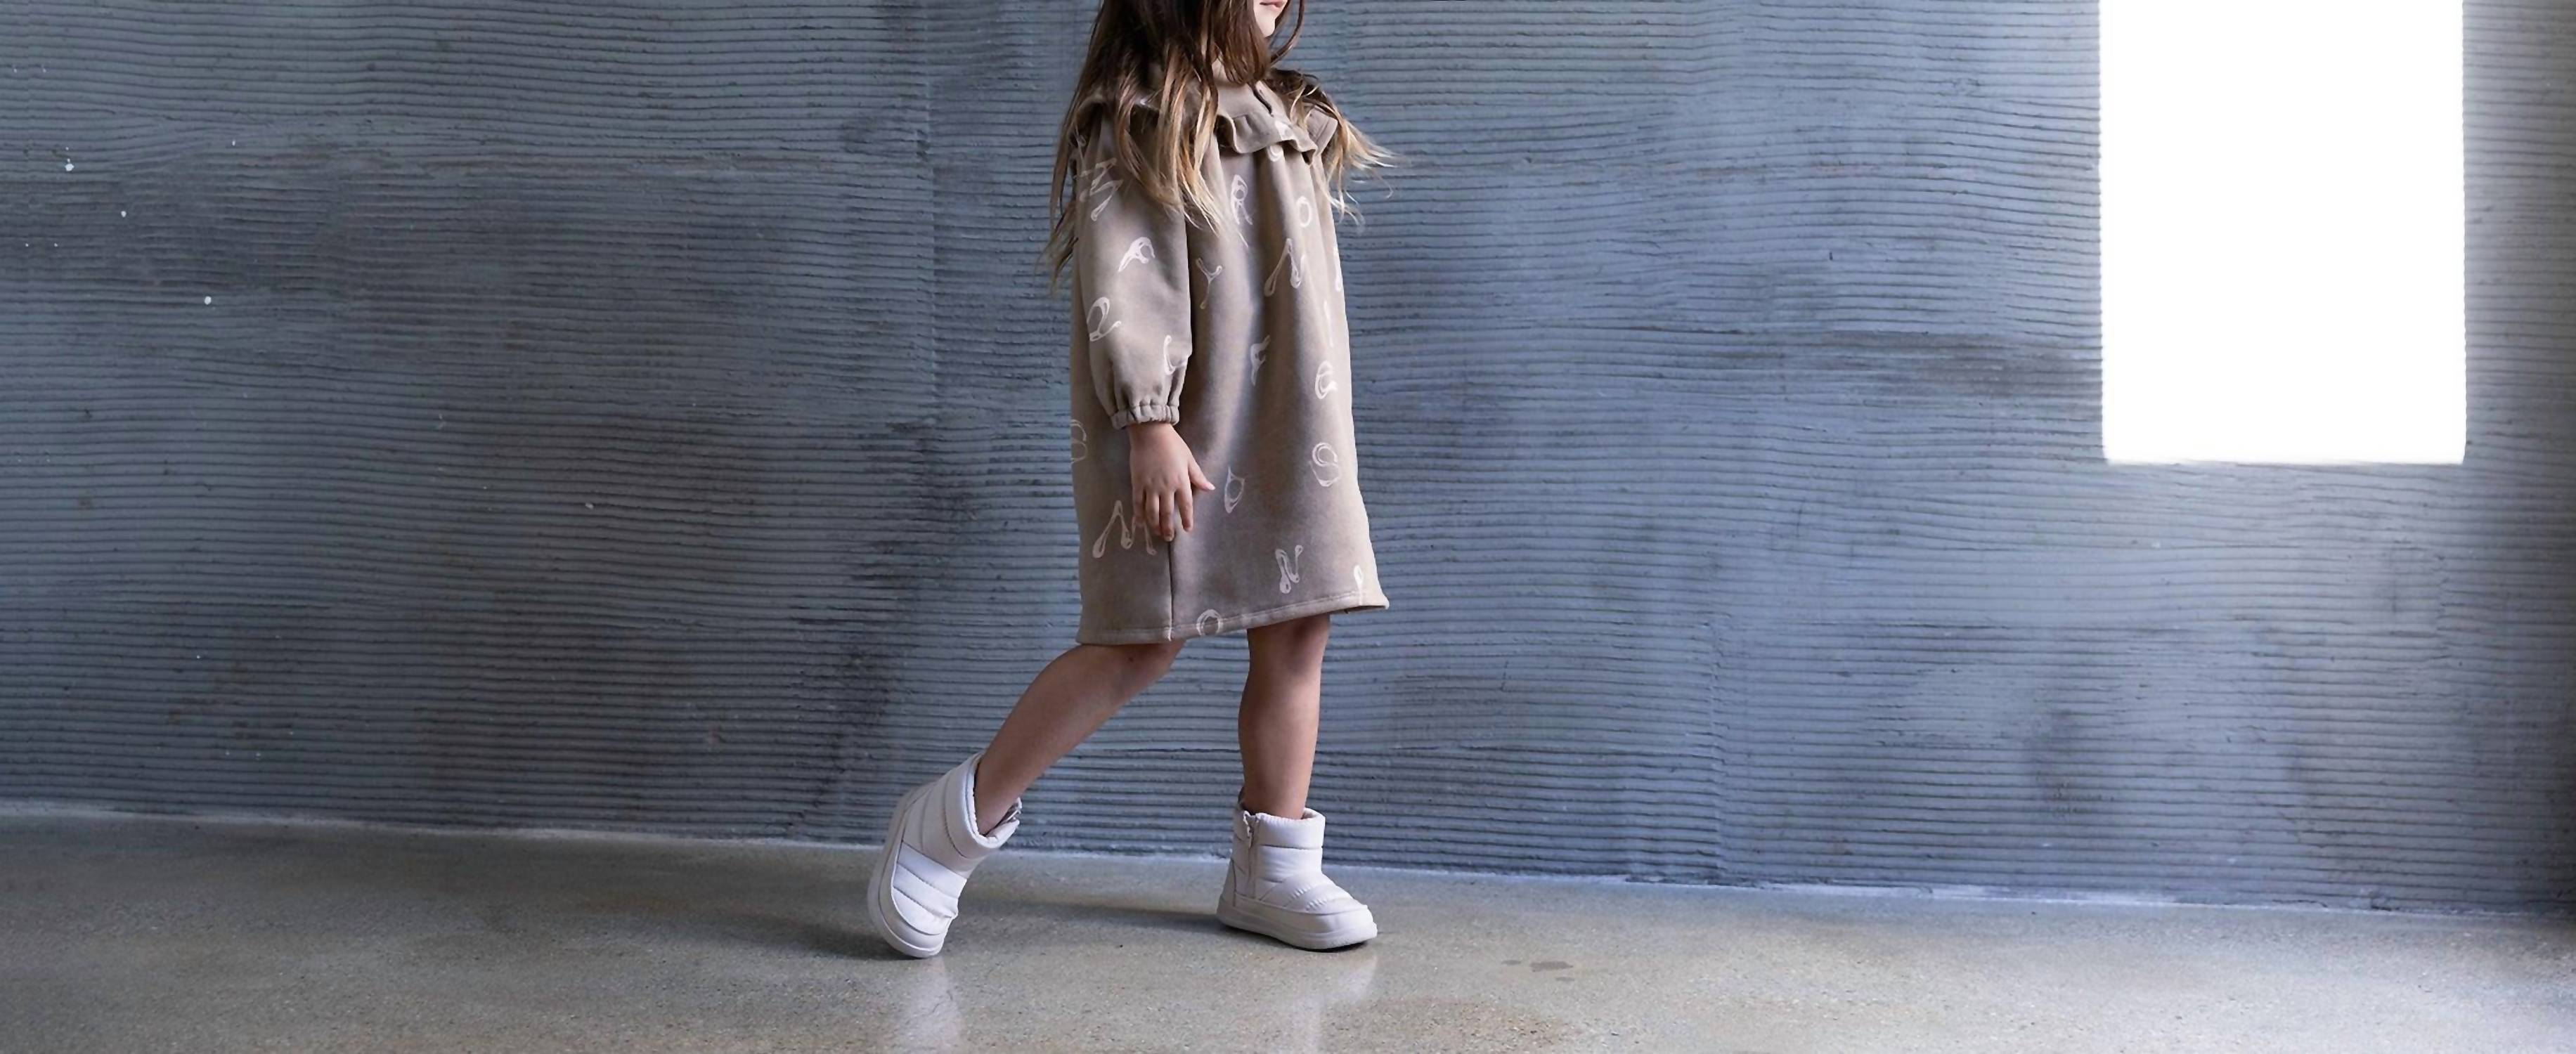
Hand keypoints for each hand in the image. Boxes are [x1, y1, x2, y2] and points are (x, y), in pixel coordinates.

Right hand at [1127, 421, 1215, 541]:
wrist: (1151, 433)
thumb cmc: (1173, 444)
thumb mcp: (1189, 459)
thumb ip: (1198, 476)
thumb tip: (1210, 488)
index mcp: (1181, 481)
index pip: (1186, 505)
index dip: (1187, 519)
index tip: (1188, 529)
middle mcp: (1166, 487)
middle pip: (1168, 513)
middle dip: (1168, 527)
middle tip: (1168, 538)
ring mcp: (1151, 486)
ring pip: (1152, 511)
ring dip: (1155, 524)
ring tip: (1156, 533)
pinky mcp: (1137, 483)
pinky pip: (1138, 502)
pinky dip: (1138, 514)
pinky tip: (1140, 523)